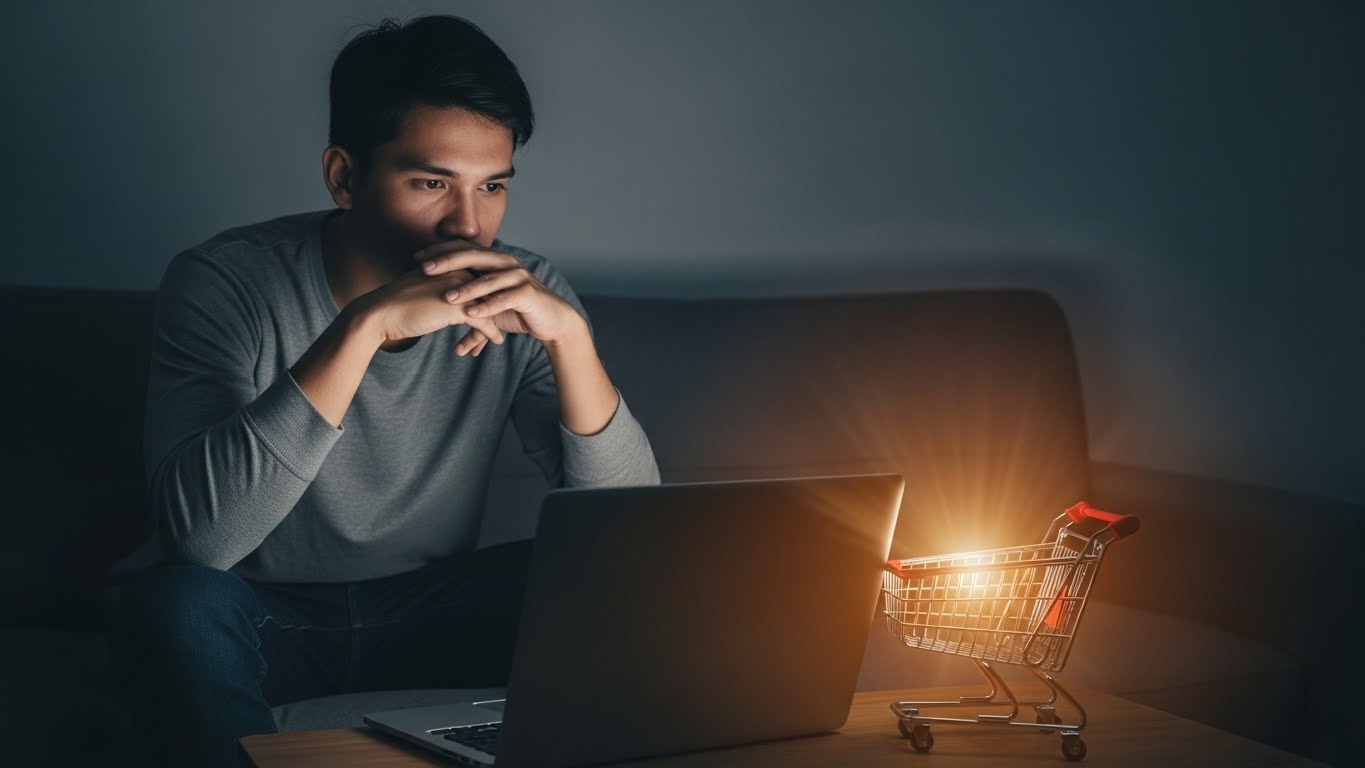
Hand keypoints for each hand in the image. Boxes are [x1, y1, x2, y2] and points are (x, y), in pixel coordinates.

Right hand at [348, 263, 506, 356]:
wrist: (379, 314)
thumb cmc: (397, 304)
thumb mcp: (424, 288)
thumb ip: (440, 286)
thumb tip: (449, 294)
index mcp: (449, 265)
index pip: (478, 276)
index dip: (490, 292)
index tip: (500, 303)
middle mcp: (456, 272)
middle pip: (488, 289)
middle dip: (499, 305)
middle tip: (512, 315)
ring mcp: (457, 289)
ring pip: (488, 305)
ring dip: (499, 319)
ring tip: (506, 329)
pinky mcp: (455, 308)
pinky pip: (483, 321)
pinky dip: (491, 332)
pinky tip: (497, 340)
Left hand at [413, 242, 587, 347]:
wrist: (551, 320)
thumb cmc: (518, 310)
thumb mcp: (489, 305)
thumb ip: (468, 307)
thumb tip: (444, 320)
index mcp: (494, 259)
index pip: (463, 248)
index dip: (439, 252)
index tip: (416, 258)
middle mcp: (505, 262)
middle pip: (473, 256)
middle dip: (446, 262)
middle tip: (424, 269)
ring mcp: (518, 276)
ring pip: (488, 279)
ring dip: (466, 288)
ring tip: (446, 297)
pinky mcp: (528, 293)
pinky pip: (504, 299)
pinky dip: (487, 307)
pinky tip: (471, 314)